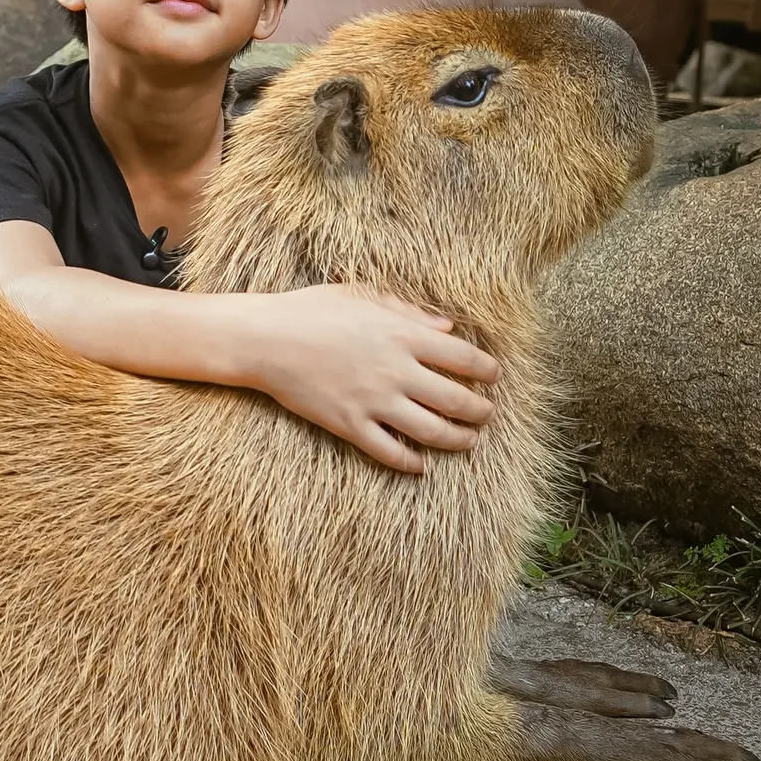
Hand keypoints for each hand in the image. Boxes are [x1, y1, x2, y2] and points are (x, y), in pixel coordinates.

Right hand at [242, 285, 499, 473]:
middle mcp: (395, 371)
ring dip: (459, 440)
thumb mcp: (363, 295)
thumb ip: (409, 312)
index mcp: (402, 335)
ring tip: (469, 441)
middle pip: (456, 400)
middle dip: (481, 411)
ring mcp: (374, 402)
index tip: (495, 376)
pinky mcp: (350, 425)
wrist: (265, 338)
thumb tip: (448, 329)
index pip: (464, 358)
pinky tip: (421, 465)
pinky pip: (390, 452)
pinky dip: (411, 462)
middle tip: (488, 414)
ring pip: (432, 432)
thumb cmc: (312, 309)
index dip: (487, 370)